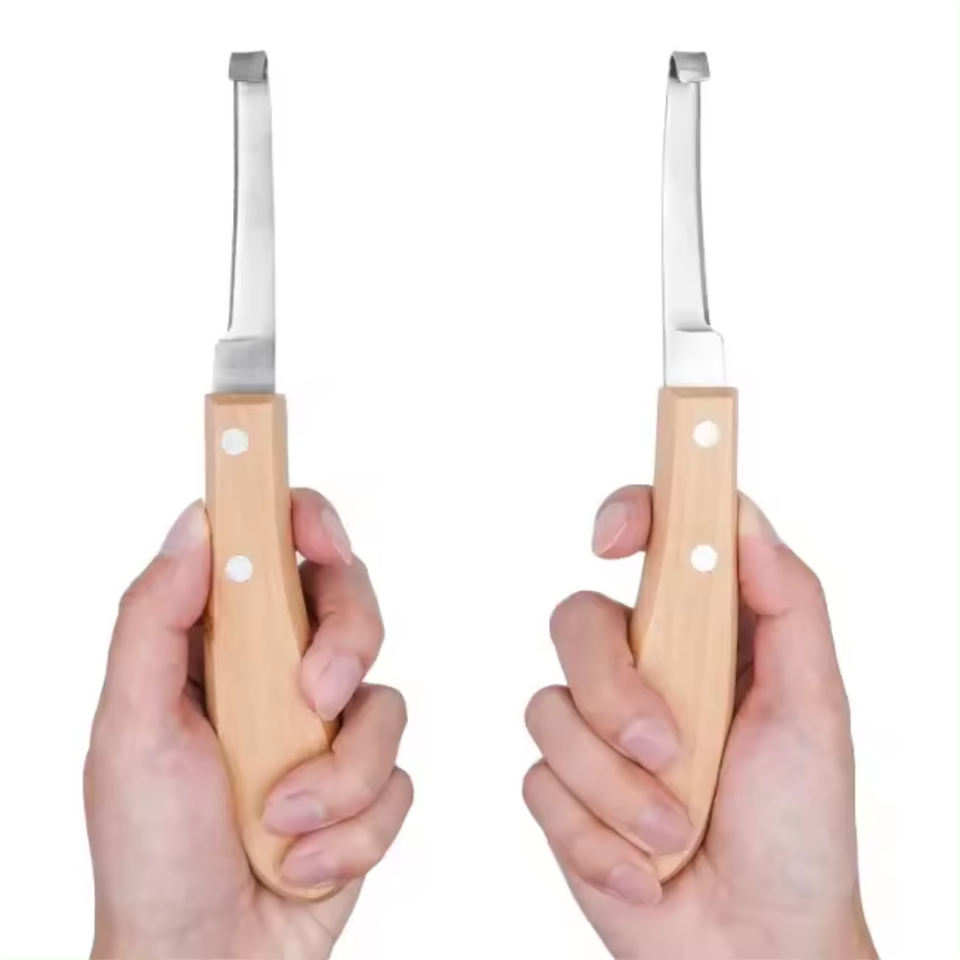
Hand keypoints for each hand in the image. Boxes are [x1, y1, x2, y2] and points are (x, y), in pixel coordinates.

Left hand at [85, 490, 411, 958]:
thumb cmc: (153, 853)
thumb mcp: (130, 728)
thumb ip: (154, 618)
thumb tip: (196, 524)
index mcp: (218, 647)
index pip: (275, 551)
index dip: (307, 522)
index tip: (319, 537)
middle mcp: (279, 676)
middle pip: (354, 605)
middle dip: (347, 645)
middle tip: (313, 696)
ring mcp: (329, 732)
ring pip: (387, 702)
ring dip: (337, 775)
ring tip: (281, 824)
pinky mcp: (366, 787)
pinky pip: (398, 780)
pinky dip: (352, 830)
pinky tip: (302, 862)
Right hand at [523, 488, 877, 958]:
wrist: (752, 948)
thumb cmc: (797, 830)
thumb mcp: (816, 709)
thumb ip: (789, 603)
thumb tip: (742, 519)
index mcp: (705, 635)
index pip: (656, 542)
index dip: (627, 515)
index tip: (612, 540)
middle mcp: (643, 668)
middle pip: (576, 620)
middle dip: (613, 690)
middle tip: (666, 748)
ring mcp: (595, 729)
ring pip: (549, 708)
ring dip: (616, 787)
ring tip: (674, 830)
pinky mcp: (562, 789)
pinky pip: (540, 783)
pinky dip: (597, 836)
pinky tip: (644, 868)